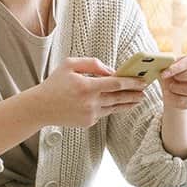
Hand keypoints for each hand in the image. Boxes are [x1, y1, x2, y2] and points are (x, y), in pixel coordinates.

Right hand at [33, 57, 147, 128]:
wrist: (40, 107)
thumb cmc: (55, 83)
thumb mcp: (70, 64)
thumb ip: (92, 64)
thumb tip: (111, 71)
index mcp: (87, 86)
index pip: (116, 84)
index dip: (131, 82)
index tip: (142, 80)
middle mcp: (90, 102)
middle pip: (119, 97)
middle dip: (134, 93)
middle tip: (146, 91)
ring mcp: (90, 114)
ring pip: (114, 108)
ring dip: (128, 103)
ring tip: (138, 99)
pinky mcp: (88, 122)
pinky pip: (104, 113)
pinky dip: (112, 107)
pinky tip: (120, 104)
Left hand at [159, 53, 186, 109]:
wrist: (173, 89)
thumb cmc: (172, 73)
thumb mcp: (169, 66)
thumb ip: (167, 63)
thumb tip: (162, 61)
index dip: (176, 67)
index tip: (164, 73)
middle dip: (180, 77)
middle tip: (170, 78)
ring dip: (176, 89)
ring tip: (170, 87)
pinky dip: (175, 99)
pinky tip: (171, 95)